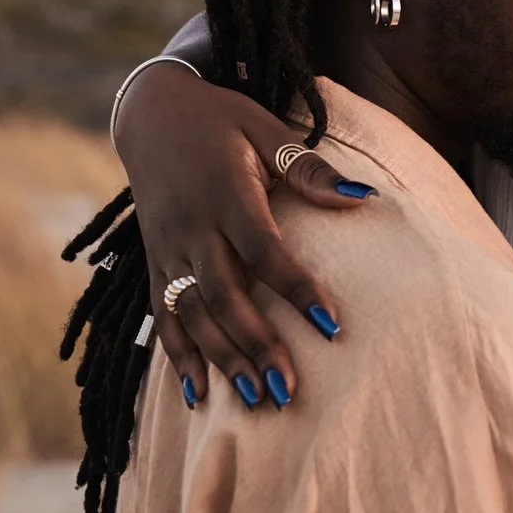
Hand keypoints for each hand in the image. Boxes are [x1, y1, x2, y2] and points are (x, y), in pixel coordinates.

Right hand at [113, 61, 371, 409]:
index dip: (297, 289)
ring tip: (254, 400)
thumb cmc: (221, 120)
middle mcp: (191, 226)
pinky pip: (163, 316)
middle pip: (225, 295)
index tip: (333, 326)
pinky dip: (179, 357)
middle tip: (288, 389)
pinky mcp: (154, 261)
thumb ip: (310, 169)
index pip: (264, 250)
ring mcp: (167, 248)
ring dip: (223, 359)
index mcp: (225, 193)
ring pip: (192, 314)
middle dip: (256, 345)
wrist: (149, 111)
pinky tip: (199, 394)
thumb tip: (363, 198)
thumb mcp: (266, 129)